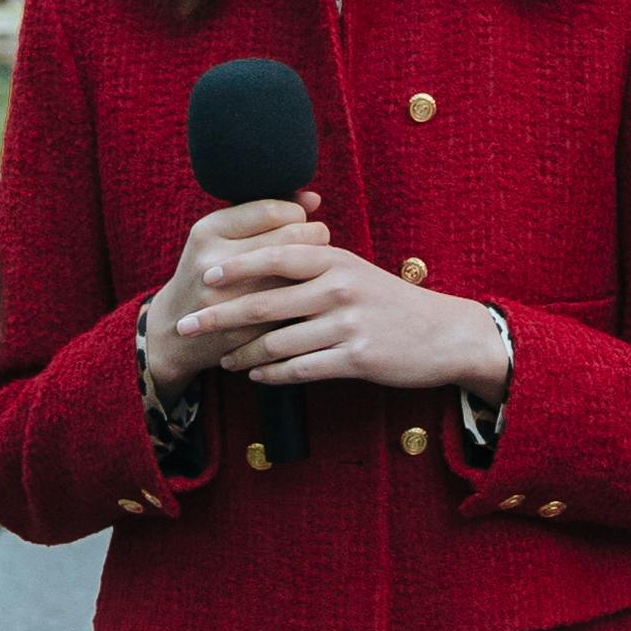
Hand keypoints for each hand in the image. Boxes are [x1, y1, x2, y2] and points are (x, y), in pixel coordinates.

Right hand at [141, 199, 324, 391]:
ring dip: (316, 266)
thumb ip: (266, 214)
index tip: (301, 224)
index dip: (299, 216)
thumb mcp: (222, 237)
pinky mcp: (242, 326)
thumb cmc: (209, 274)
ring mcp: (227, 296)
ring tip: (315, 264)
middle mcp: (214, 261)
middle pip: (291, 236)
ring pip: (297, 270)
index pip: (274, 210)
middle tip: (319, 244)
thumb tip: (314, 199)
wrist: (172, 332)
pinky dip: (307, 295)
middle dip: (316, 237)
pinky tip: (306, 292)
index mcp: (208, 231)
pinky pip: (292, 303)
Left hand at [182, 234, 517, 398]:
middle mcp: (339, 288)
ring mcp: (348, 324)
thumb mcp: (356, 271)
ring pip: (278, 341)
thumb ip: (316, 264)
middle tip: (187, 324)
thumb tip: (265, 258)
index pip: (277, 256)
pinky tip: (256, 375)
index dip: (238, 265)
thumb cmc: (391, 302)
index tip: (206, 274)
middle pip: (265, 301)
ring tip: (223, 358)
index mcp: (336, 260)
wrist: (443, 334)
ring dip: (244, 352)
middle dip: (220, 315)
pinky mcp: (356, 358)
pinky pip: (301, 368)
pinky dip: (273, 373)